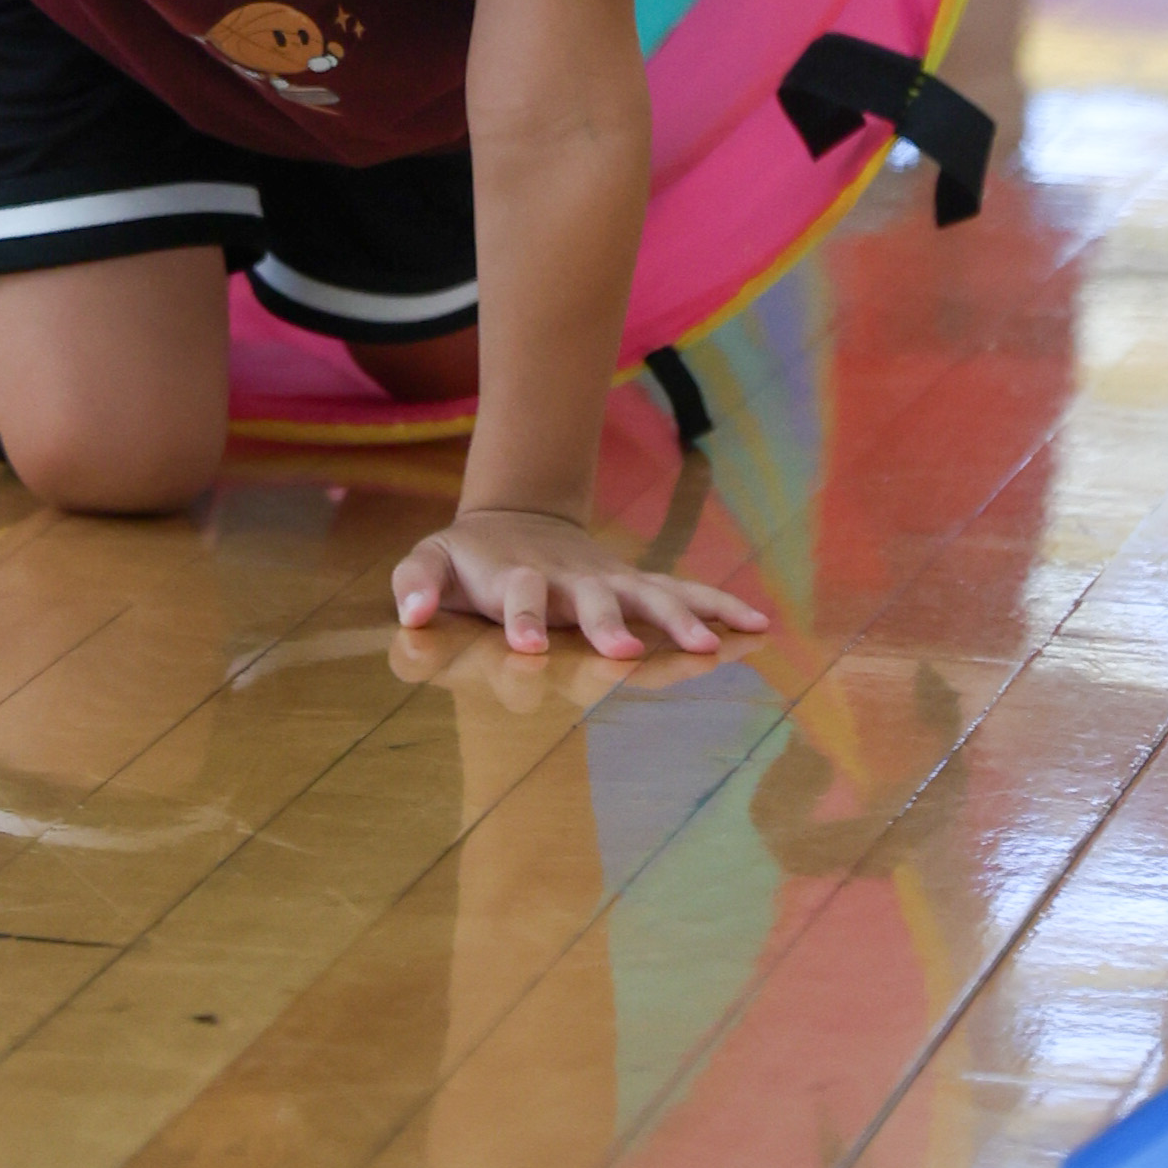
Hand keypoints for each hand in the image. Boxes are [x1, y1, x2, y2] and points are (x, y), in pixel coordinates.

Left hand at [388, 497, 769, 661]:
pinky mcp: (637, 584)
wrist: (517, 517)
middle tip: (623, 650)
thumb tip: (410, 614)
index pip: (520, 595)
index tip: (530, 647)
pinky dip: (719, 606)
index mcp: (517, 575)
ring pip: (650, 594)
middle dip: (608, 622)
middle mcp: (571, 578)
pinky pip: (683, 593)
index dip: (525, 617)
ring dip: (678, 617)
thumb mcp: (430, 560)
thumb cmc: (469, 557)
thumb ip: (415, 582)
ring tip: (707, 646)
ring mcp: (609, 580)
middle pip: (593, 597)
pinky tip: (757, 625)